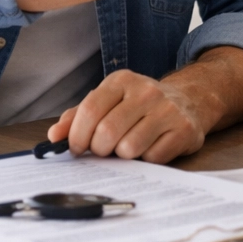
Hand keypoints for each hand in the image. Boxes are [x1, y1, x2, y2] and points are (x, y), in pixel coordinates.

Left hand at [47, 68, 210, 163]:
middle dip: (99, 149)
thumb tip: (54, 136)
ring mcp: (168, 110)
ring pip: (129, 148)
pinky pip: (153, 158)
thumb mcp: (108, 101)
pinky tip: (150, 147)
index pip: (90, 110)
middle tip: (104, 149)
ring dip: (123, 156)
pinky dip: (146, 160)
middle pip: (107, 132)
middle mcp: (147, 91)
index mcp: (122, 81)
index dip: (77, 135)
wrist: (188, 100)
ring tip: (128, 146)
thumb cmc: (138, 105)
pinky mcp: (185, 130)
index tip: (76, 148)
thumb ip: (78, 116)